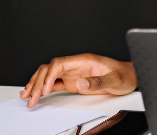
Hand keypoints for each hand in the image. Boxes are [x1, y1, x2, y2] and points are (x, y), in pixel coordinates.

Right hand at [19, 53, 136, 107]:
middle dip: (37, 82)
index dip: (49, 75)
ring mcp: (73, 73)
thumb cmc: (124, 76)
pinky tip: (35, 95)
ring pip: (48, 75)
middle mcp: (76, 65)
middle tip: (29, 97)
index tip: (44, 89)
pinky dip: (43, 89)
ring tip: (26, 97)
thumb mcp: (115, 80)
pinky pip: (54, 83)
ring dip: (36, 85)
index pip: (59, 63)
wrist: (130, 77)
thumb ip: (98, 81)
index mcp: (84, 60)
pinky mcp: (73, 82)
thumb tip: (80, 82)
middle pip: (49, 69)